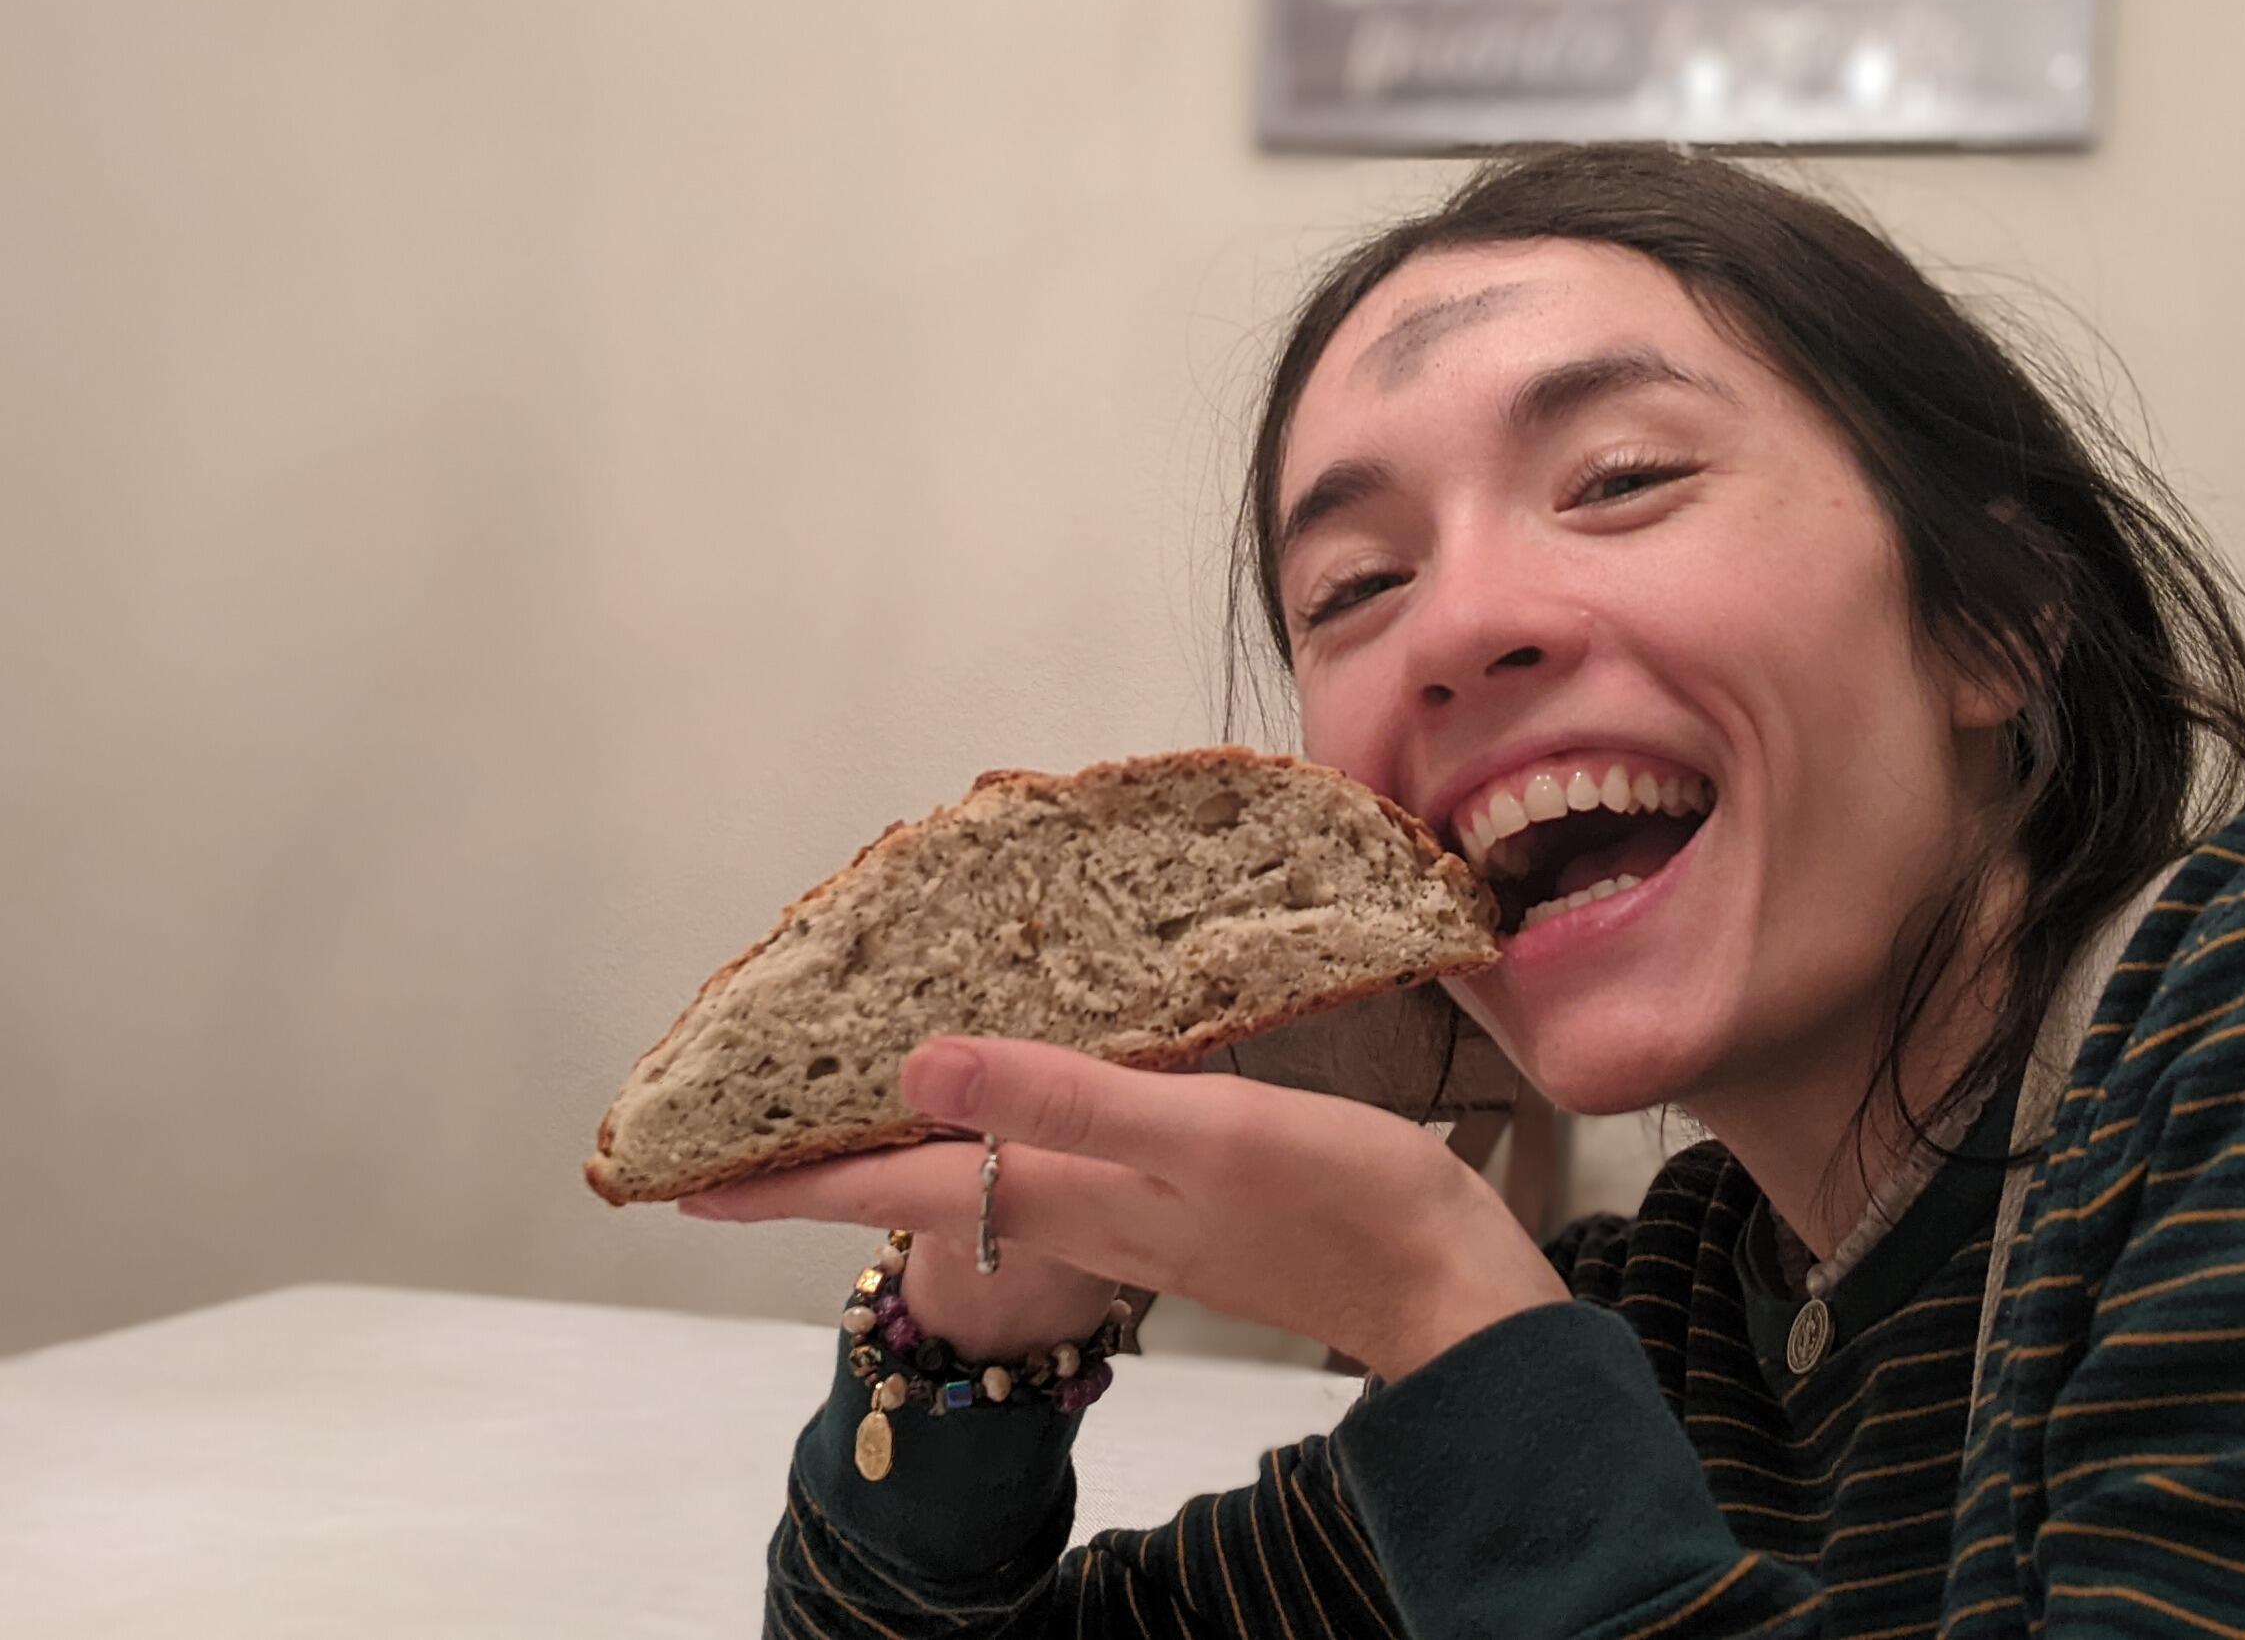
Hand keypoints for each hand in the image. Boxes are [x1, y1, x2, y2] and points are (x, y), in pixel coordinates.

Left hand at [679, 1037, 1568, 1381]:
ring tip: (850, 1093)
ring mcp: (1126, 1206)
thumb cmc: (1337, 1204)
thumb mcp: (1197, 1132)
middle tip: (746, 1131)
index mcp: (1069, 1190)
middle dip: (826, 1160)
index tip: (686, 1180)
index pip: (893, 1184)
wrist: (1444, 1287)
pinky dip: (999, 1122)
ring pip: (978, 1171)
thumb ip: (1059, 1099)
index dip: (787, 1179)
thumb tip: (914, 1070)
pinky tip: (1012, 1086)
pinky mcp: (1176, 1192)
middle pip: (918, 1184)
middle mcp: (1078, 1206)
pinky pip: (1047, 1156)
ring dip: (905, 1139)